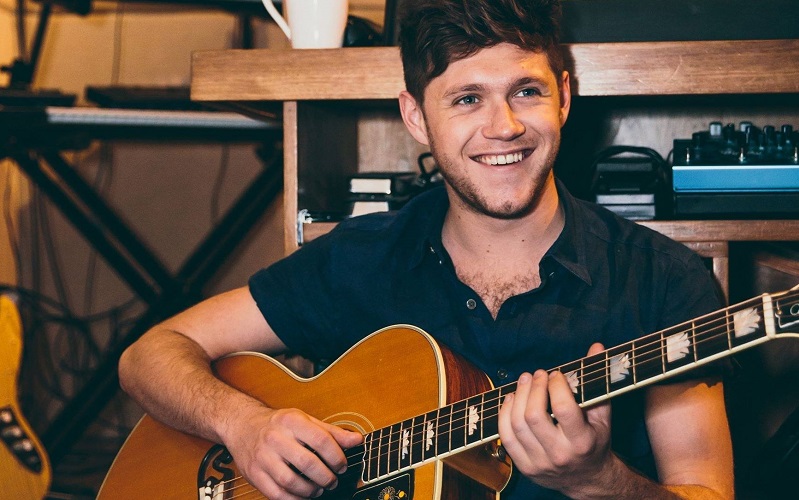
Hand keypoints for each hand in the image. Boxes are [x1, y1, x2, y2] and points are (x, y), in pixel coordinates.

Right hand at [223, 404, 362, 498]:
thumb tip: (357, 440)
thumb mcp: (305, 420)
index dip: (336, 456)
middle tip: (333, 481)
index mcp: (291, 421)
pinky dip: (293, 499)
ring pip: (291, 481)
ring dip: (310, 490)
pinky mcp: (254, 473)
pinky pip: (276, 494)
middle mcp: (275, 438)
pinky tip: (303, 496)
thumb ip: (331, 432)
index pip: (321, 440)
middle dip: (326, 477)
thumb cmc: (278, 423)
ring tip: (319, 489)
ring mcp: (263, 457)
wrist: (242, 425)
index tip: (342, 465)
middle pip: (307, 463)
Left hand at [498, 343, 615, 495]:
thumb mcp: (602, 414)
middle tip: (537, 374)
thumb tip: (596, 346)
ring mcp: (539, 463)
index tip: (556, 374)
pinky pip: (505, 437)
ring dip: (517, 396)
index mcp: (582, 442)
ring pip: (516, 425)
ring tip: (524, 381)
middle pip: (534, 416)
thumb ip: (598, 381)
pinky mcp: (524, 467)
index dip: (556, 385)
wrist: (588, 479)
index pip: (563, 408)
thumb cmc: (595, 441)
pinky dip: (504, 413)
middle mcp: (559, 455)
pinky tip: (511, 398)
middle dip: (533, 388)